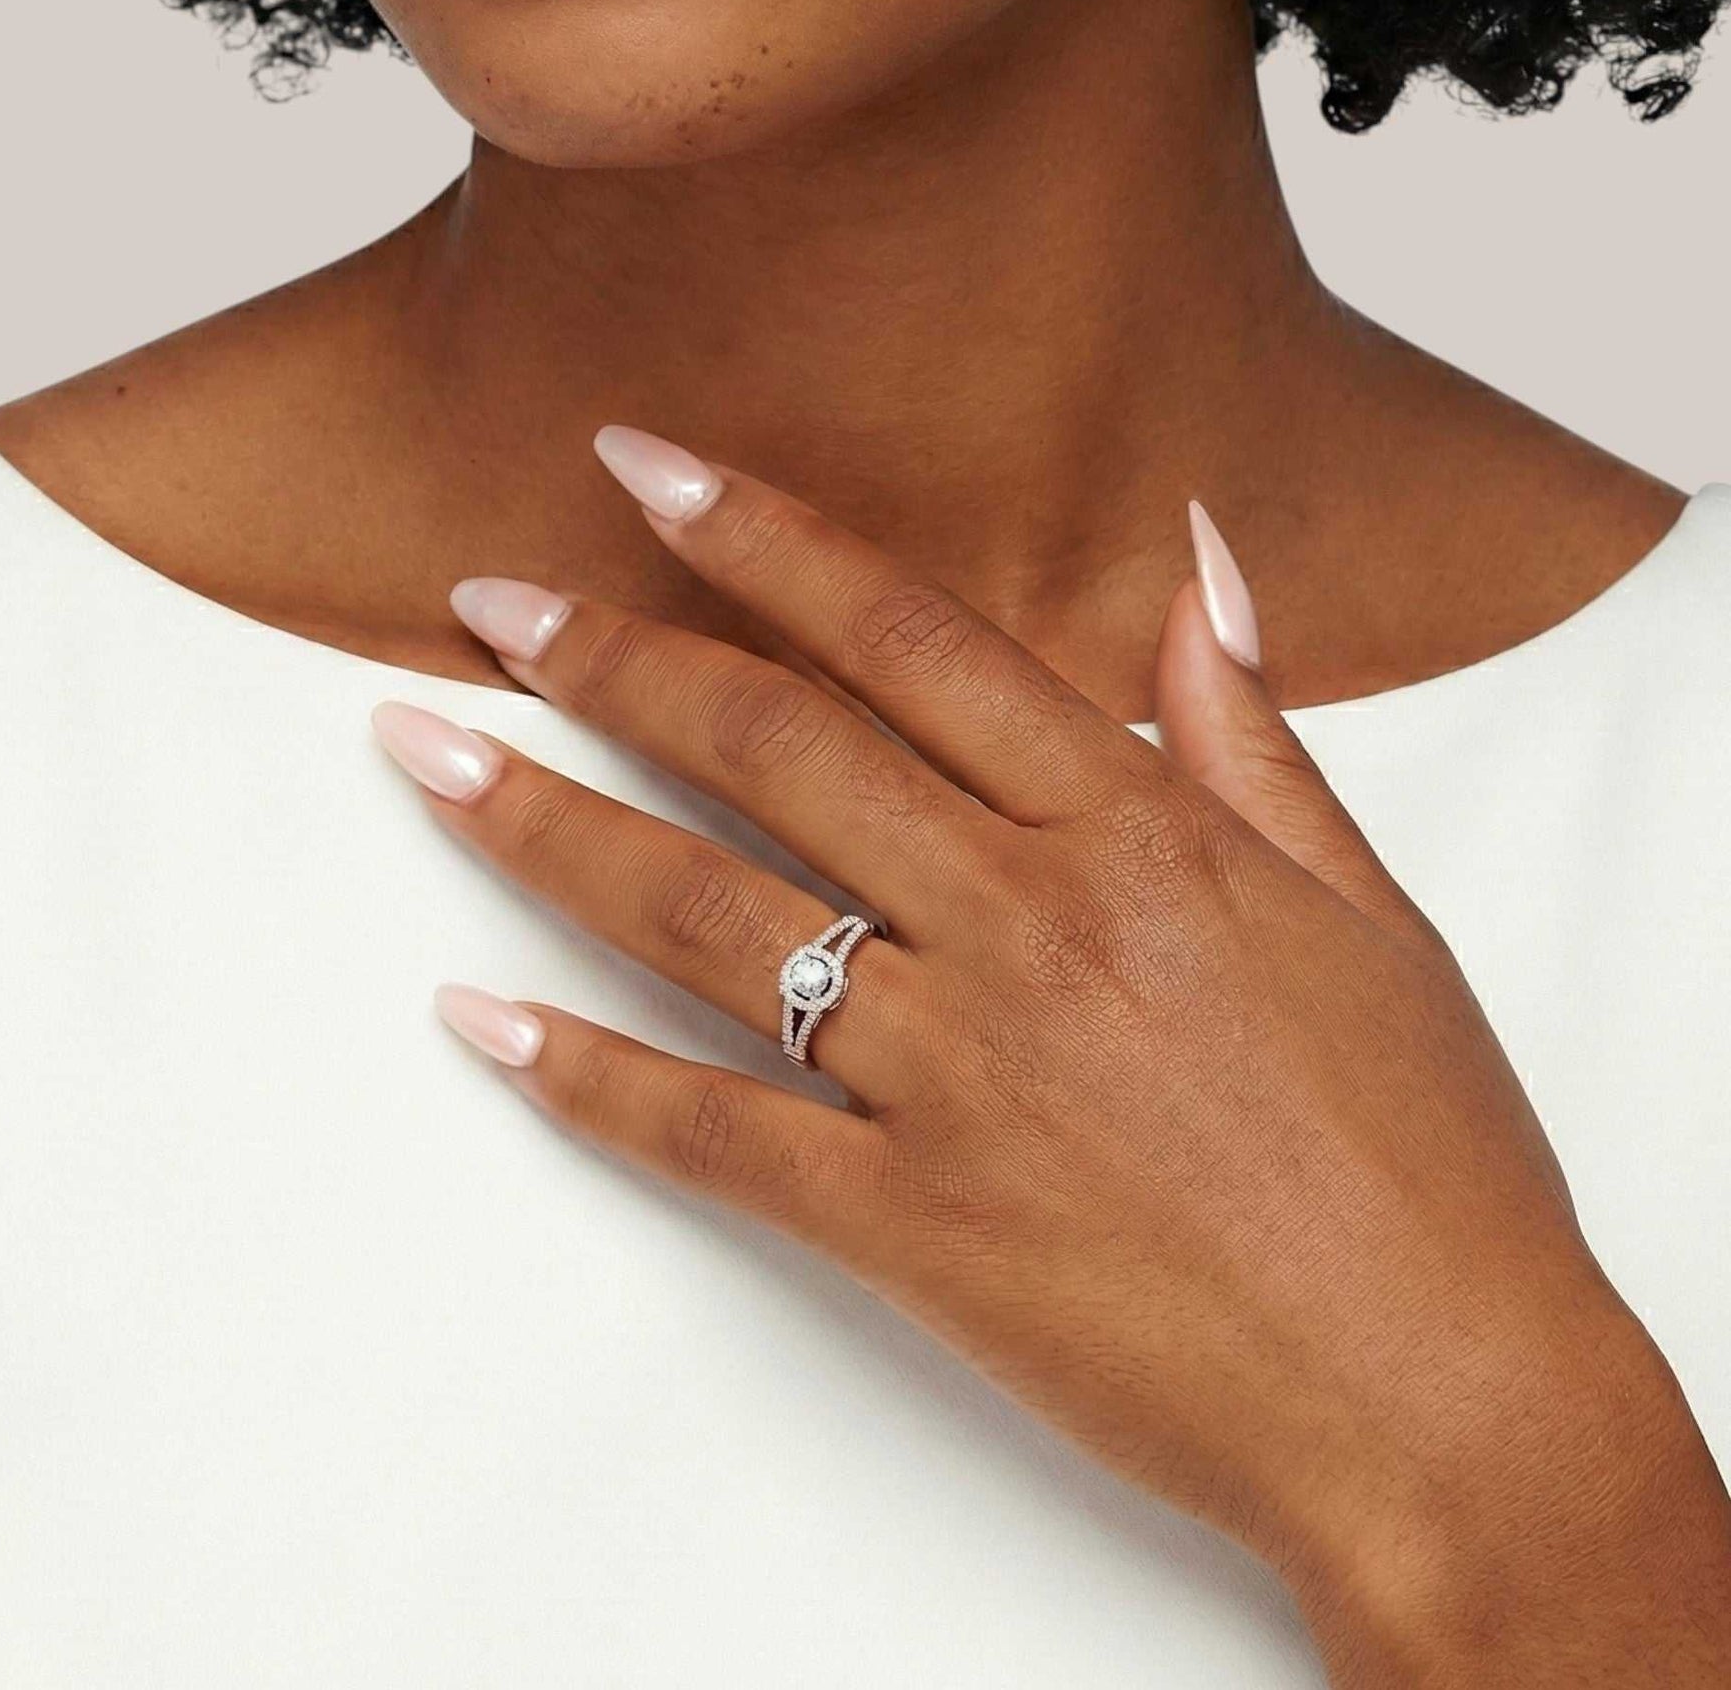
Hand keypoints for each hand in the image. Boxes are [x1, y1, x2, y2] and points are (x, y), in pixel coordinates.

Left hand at [372, 426, 1730, 1683]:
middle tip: (483, 602)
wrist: (1443, 1399)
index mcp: (1134, 834)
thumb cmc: (1425, 1156)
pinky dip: (583, 1079)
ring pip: (702, 918)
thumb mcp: (1366, 910)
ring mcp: (952, 1078)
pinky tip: (477, 1022)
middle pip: (771, 750)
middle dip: (609, 659)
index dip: (762, 537)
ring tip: (424, 754)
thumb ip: (1250, 732)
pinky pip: (711, 1134)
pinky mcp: (909, 1223)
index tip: (645, 468)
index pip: (907, 638)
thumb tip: (1195, 564)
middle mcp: (1024, 929)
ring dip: (544, 828)